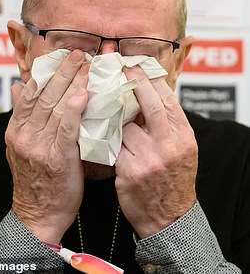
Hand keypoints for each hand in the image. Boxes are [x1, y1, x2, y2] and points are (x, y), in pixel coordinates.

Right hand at [5, 50, 88, 243]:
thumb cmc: (37, 178)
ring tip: (87, 67)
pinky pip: (66, 128)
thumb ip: (21, 115)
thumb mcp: (20, 145)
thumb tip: (18, 86)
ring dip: (73, 83)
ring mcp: (39, 145)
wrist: (38, 214)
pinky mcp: (57, 157)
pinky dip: (74, 109)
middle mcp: (25, 134)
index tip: (62, 57)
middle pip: (44, 95)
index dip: (47, 72)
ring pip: (56, 107)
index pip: (31, 92)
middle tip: (79, 54)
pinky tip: (83, 93)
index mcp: (16, 129)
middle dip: (63, 71)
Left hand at [115, 66, 197, 237]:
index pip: (167, 100)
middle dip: (134, 81)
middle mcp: (169, 146)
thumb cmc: (174, 179)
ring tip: (105, 104)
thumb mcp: (182, 149)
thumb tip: (150, 94)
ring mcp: (150, 159)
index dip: (150, 79)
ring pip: (125, 125)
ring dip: (116, 116)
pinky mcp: (130, 171)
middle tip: (120, 67)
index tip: (136, 65)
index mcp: (184, 137)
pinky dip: (107, 137)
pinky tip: (99, 130)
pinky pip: (113, 145)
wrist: (170, 218)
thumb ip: (169, 124)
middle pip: (149, 104)